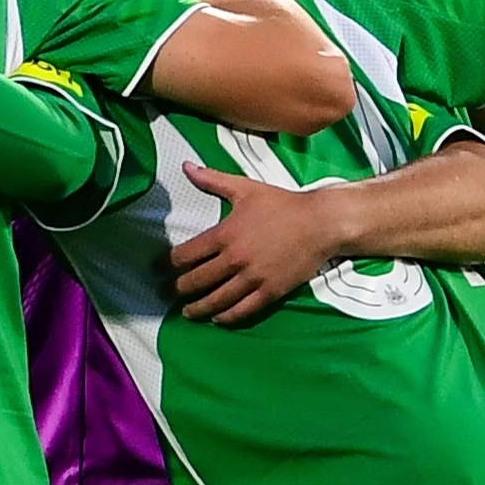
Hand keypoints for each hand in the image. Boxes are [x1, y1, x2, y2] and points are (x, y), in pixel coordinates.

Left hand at [172, 162, 354, 323]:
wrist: (321, 223)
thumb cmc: (282, 204)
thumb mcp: (245, 188)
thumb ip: (212, 180)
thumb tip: (185, 166)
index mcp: (225, 234)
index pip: (185, 256)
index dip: (170, 264)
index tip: (163, 269)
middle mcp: (235, 259)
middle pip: (196, 282)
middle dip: (179, 289)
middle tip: (172, 293)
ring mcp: (252, 278)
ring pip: (216, 301)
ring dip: (198, 309)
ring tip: (188, 312)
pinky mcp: (270, 291)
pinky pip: (241, 311)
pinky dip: (226, 317)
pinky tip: (217, 318)